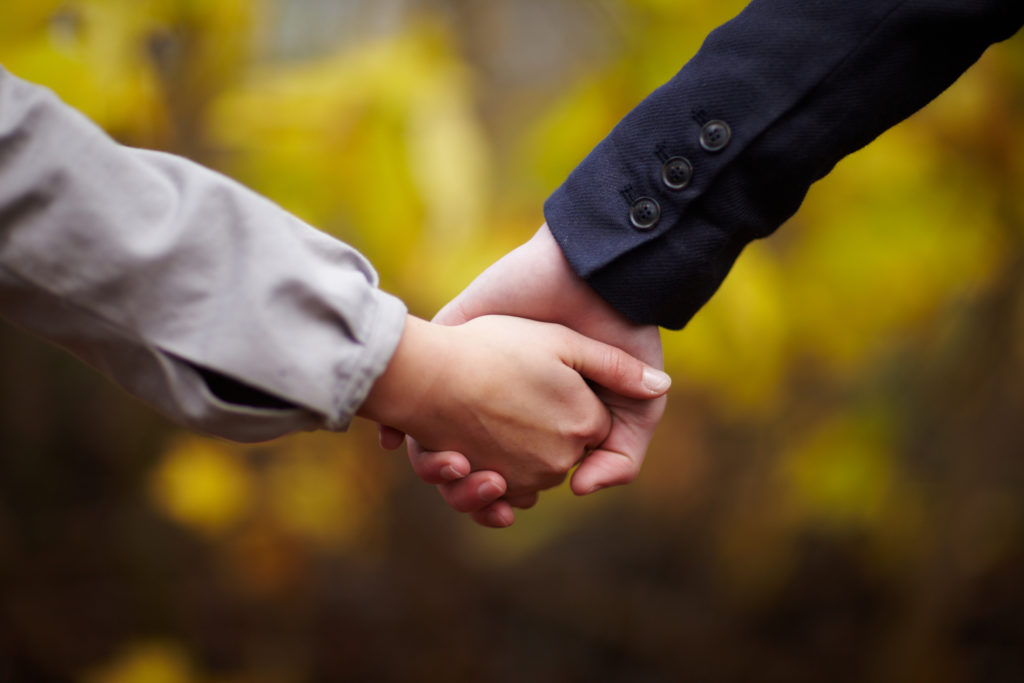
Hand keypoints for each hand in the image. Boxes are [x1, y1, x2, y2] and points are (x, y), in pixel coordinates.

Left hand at [386, 224, 666, 526]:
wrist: (602, 275)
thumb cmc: (623, 336)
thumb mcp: (638, 407)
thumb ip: (622, 455)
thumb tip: (581, 489)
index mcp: (535, 422)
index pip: (504, 477)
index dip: (496, 498)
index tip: (503, 505)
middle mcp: (498, 401)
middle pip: (462, 466)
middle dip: (461, 487)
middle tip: (476, 484)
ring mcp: (471, 368)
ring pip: (429, 438)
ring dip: (431, 464)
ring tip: (452, 465)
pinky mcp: (451, 333)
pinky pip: (410, 380)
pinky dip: (395, 421)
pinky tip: (397, 439)